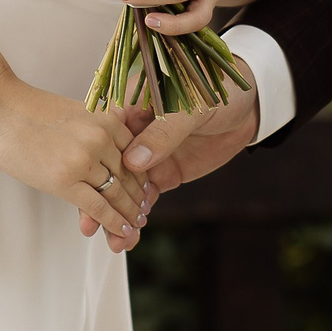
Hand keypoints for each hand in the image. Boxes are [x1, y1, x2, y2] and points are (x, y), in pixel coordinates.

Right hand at [0, 75, 148, 247]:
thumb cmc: (27, 109)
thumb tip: (105, 153)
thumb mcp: (73, 112)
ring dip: (130, 213)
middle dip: (139, 198)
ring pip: (117, 194)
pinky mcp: (65, 180)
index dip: (142, 176)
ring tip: (137, 226)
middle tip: (146, 213)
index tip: (147, 190)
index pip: (136, 154)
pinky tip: (122, 231)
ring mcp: (85, 159)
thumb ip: (94, 130)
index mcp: (105, 118)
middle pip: (130, 175)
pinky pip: (98, 207)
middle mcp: (101, 137)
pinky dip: (113, 222)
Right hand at [74, 83, 259, 243]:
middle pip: (108, 167)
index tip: (83, 190)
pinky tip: (129, 236)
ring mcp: (148, 154)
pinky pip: (146, 196)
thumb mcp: (190, 106)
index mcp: (130, 104)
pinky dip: (138, 215)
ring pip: (124, 187)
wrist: (248, 105)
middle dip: (99, 197)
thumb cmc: (215, 88)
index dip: (90, 163)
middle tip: (91, 226)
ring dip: (117, 214)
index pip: (102, 136)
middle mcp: (133, 131)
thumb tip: (134, 160)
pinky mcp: (164, 172)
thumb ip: (163, 132)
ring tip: (115, 242)